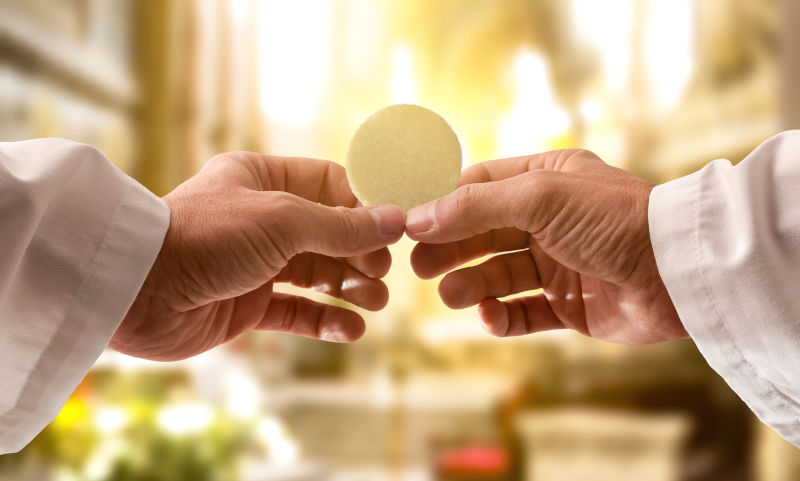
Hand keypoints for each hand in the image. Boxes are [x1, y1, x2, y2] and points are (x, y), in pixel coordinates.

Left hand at [111, 152, 404, 360]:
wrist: (138, 290)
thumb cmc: (206, 238)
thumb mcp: (282, 220)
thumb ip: (342, 226)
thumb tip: (396, 221)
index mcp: (264, 179)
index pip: (330, 185)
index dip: (364, 206)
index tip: (395, 229)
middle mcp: (261, 219)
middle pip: (329, 233)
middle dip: (360, 253)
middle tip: (382, 274)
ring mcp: (255, 263)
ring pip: (317, 274)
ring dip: (349, 288)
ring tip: (374, 302)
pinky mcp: (247, 305)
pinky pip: (296, 311)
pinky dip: (325, 321)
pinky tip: (351, 330)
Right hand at [405, 149, 686, 344]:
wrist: (678, 272)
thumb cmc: (613, 220)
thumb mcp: (540, 197)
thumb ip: (477, 207)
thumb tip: (419, 217)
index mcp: (545, 179)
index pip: (480, 187)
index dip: (443, 205)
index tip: (409, 224)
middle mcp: (550, 220)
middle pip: (483, 233)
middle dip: (451, 249)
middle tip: (419, 267)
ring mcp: (560, 263)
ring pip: (499, 275)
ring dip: (472, 285)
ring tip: (452, 295)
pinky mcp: (570, 305)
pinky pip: (524, 312)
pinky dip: (502, 317)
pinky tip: (489, 317)